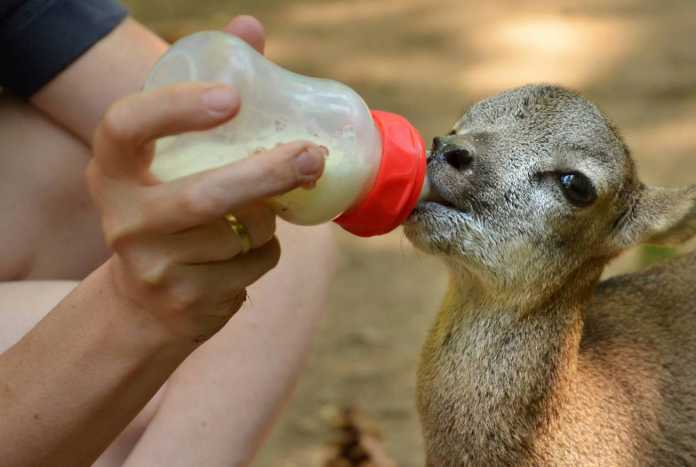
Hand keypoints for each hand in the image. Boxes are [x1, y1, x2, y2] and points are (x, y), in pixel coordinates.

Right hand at [86, 26, 325, 341]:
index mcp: (114, 166)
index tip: (231, 98)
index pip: (126, 126)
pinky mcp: (183, 299)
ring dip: (269, 219)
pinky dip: (267, 253)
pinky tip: (249, 251)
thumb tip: (250, 27)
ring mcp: (149, 263)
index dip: (175, 108)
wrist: (150, 297)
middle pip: (204, 195)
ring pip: (240, 234)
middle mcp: (122, 216)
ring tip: (262, 213)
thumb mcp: (174, 153)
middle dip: (268, 174)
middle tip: (314, 156)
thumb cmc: (175, 200)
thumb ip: (208, 90)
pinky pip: (252, 267)